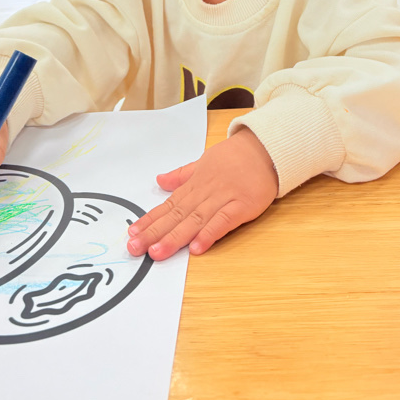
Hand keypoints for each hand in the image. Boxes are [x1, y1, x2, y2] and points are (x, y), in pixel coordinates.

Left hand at [127, 128, 277, 260]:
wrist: (266, 147)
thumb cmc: (236, 156)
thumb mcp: (204, 161)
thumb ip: (182, 174)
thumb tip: (160, 181)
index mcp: (196, 183)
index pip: (168, 204)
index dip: (150, 220)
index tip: (133, 233)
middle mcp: (205, 192)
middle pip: (177, 215)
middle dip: (155, 232)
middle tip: (135, 248)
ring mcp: (224, 199)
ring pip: (195, 220)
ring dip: (175, 237)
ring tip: (157, 252)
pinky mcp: (242, 206)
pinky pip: (224, 221)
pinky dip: (210, 234)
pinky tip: (196, 248)